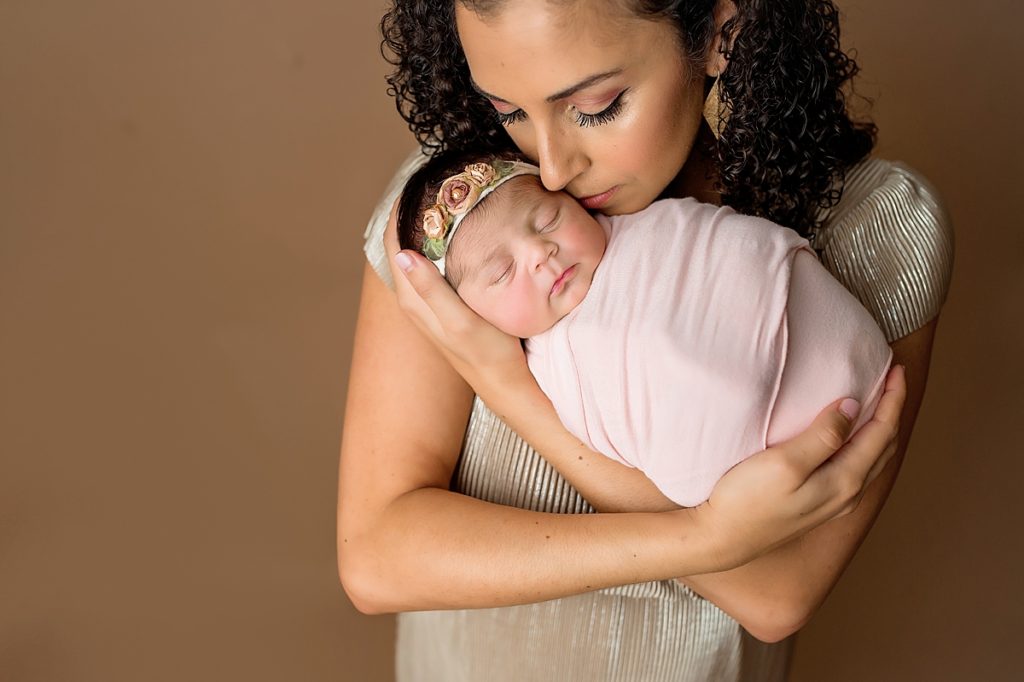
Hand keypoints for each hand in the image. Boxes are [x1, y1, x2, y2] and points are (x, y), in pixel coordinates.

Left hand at [383, 199, 525, 388]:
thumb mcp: (459, 320)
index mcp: (412, 297)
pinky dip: (437, 243)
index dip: (399, 213)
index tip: (415, 184)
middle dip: (411, 214)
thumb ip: (430, 288)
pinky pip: (430, 263)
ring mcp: (427, 300)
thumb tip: (403, 253)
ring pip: (416, 253)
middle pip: (401, 245)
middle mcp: (413, 297)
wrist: (502, 380)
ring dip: (424, 227)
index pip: (393, 244)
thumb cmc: (485, 351)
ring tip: (442, 199)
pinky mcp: (441, 302)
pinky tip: (455, 233)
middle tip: (432, 184)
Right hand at [697, 365, 906, 568]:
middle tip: (891, 379)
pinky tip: (850, 440)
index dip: (893, 399)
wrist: (721, 539)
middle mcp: (847, 495)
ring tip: (877, 403)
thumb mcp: (785, 463)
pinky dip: (863, 446)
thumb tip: (852, 407)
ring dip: (879, 429)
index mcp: (845, 481)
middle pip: (884, 446)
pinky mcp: (817, 507)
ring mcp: (833, 504)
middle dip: (892, 411)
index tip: (896, 368)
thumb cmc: (747, 500)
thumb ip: (823, 436)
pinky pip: (856, 470)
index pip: (882, 432)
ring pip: (872, 460)